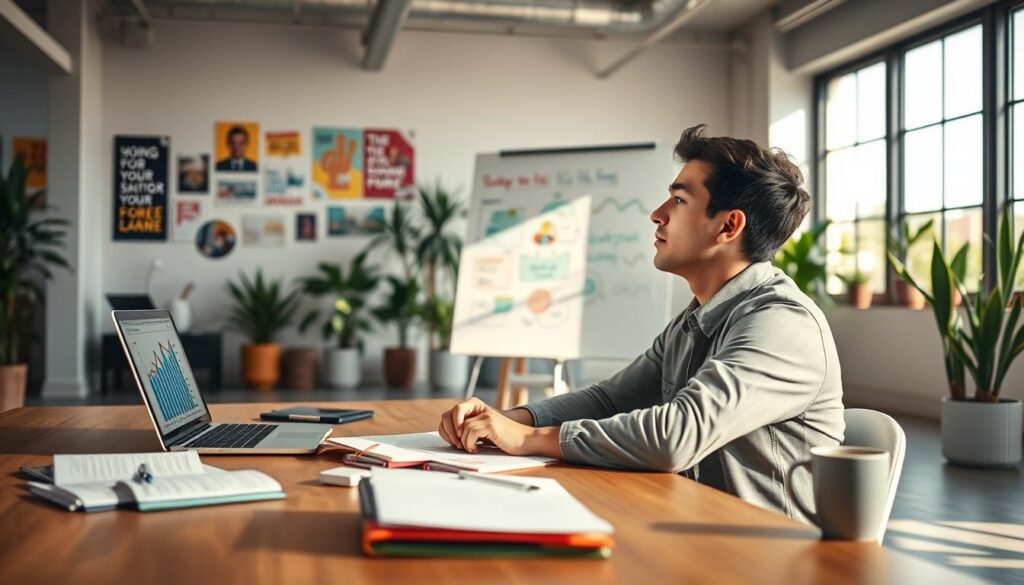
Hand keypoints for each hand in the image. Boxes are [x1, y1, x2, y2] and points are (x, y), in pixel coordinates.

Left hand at [437, 398, 560, 457]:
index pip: (450, 414)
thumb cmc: (506, 439)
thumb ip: (471, 429)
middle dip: (450, 433)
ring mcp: (486, 416)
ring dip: (463, 441)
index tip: (452, 442)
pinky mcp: (491, 424)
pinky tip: (476, 448)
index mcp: (477, 409)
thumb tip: (452, 437)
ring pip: (462, 427)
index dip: (446, 429)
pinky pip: (471, 432)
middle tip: (457, 446)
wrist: (526, 440)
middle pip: (452, 415)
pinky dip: (469, 443)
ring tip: (471, 448)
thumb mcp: (485, 432)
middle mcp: (480, 409)